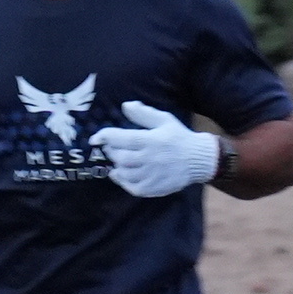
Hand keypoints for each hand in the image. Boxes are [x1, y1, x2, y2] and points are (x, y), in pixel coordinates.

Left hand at [99, 101, 220, 197]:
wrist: (198, 159)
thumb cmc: (178, 137)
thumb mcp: (164, 120)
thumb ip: (143, 113)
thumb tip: (125, 106)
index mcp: (150, 140)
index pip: (120, 139)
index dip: (104, 137)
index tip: (94, 138)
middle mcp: (149, 159)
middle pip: (119, 157)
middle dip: (111, 151)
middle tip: (111, 147)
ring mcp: (151, 175)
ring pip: (123, 172)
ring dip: (116, 165)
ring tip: (118, 159)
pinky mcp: (153, 188)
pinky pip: (132, 187)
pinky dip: (122, 181)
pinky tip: (121, 174)